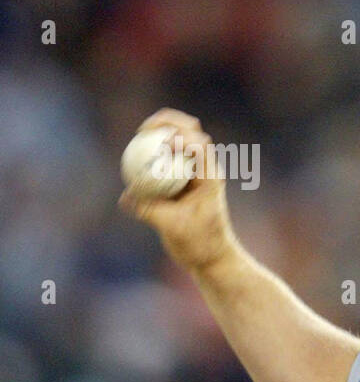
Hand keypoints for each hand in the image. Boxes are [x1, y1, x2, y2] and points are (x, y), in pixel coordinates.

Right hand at [118, 109, 236, 272]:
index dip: (180, 136)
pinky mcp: (183, 184)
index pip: (199, 145)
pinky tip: (133, 156)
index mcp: (209, 178)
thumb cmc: (200, 244)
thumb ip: (149, 209)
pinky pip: (166, 162)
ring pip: (180, 143)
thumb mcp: (172, 227)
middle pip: (191, 132)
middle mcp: (204, 171)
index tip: (162, 145)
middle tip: (144, 128)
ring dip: (161, 133)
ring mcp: (194, 175)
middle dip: (169, 122)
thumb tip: (126, 195)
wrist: (212, 258)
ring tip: (139, 133)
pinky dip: (153, 154)